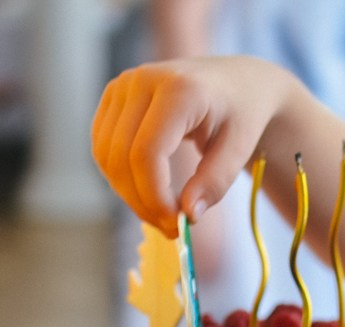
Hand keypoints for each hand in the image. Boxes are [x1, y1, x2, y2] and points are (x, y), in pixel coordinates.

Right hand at [92, 56, 299, 236]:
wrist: (236, 82)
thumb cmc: (242, 113)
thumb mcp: (239, 149)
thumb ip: (214, 182)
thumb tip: (187, 216)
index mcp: (179, 88)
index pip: (147, 152)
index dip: (154, 196)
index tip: (176, 225)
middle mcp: (142, 80)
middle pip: (121, 157)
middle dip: (142, 202)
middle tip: (170, 228)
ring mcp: (122, 85)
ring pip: (106, 157)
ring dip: (128, 194)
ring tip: (161, 210)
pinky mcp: (112, 97)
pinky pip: (103, 149)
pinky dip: (120, 178)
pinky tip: (147, 189)